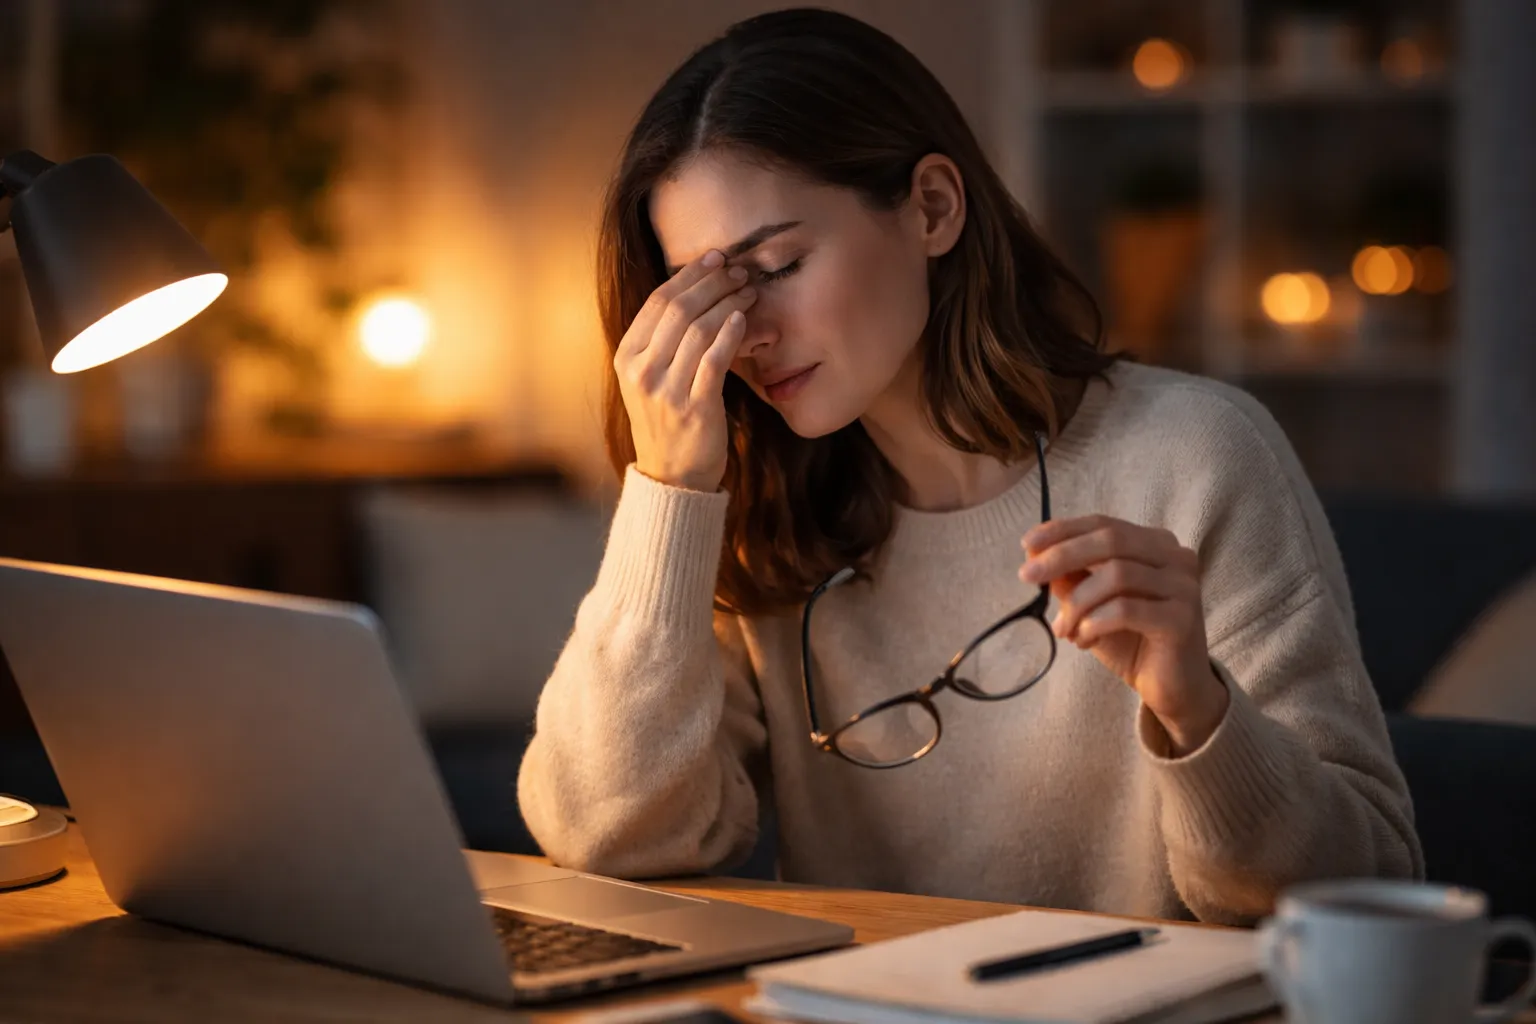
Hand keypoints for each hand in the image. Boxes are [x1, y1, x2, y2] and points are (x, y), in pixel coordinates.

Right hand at [613, 249, 758, 492]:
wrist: (673, 476)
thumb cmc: (667, 421)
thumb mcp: (650, 378)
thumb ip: (662, 340)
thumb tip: (694, 289)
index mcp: (626, 357)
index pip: (658, 302)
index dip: (690, 274)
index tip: (715, 259)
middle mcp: (641, 372)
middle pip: (679, 309)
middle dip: (713, 282)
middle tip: (739, 270)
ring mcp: (666, 391)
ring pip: (699, 330)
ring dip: (728, 303)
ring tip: (748, 291)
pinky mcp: (694, 408)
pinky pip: (714, 360)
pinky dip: (731, 334)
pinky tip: (744, 319)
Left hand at [1020, 515, 1227, 754]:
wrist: (1173, 689)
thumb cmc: (1131, 642)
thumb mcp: (1092, 605)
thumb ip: (1070, 578)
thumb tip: (1034, 554)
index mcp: (1156, 545)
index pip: (1105, 525)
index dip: (1064, 530)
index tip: (1027, 543)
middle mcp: (1176, 558)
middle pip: (1112, 541)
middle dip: (1062, 555)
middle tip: (1027, 576)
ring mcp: (1184, 587)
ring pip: (1117, 575)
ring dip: (1077, 603)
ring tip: (1063, 630)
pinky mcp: (1182, 619)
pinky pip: (1126, 610)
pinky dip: (1094, 623)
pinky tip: (1084, 641)